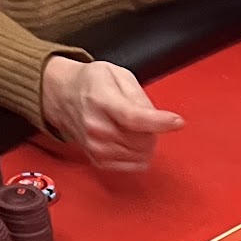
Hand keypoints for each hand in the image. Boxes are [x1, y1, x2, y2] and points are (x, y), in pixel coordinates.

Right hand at [40, 58, 182, 170]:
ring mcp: (97, 147)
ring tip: (132, 126)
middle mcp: (97, 127)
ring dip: (145, 142)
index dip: (159, 122)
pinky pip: (135, 165)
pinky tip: (129, 140)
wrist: (63, 96)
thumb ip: (139, 96)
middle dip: (152, 130)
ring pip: (141, 154)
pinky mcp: (100, 161)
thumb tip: (156, 117)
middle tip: (142, 116)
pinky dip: (139, 154)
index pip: (134, 117)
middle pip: (142, 139)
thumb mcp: (117, 74)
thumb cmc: (91, 84)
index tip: (177, 121)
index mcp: (101, 100)